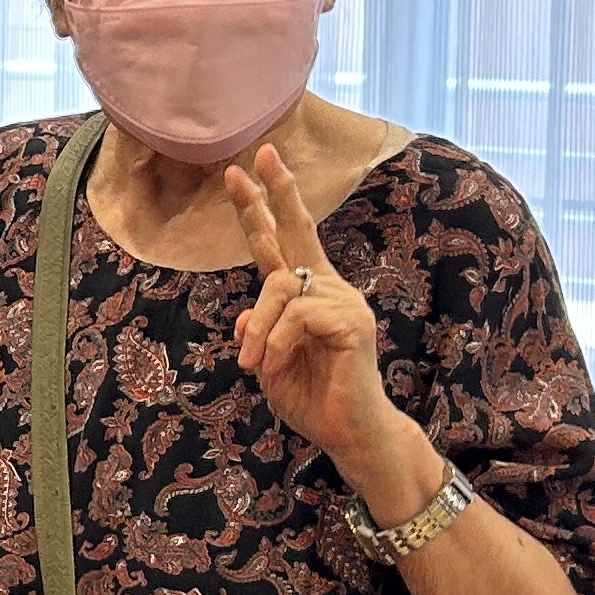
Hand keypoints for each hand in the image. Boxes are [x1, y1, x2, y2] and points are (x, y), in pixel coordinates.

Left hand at [227, 150, 400, 464]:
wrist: (349, 434)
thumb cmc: (313, 399)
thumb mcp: (267, 364)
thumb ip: (256, 334)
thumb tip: (246, 312)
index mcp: (306, 295)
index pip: (281, 242)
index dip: (262, 207)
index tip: (242, 171)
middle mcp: (327, 288)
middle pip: (297, 231)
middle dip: (274, 194)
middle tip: (253, 160)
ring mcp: (343, 302)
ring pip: (281, 288)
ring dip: (261, 329)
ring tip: (255, 364)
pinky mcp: (352, 322)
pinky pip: (299, 316)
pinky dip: (277, 342)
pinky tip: (275, 365)